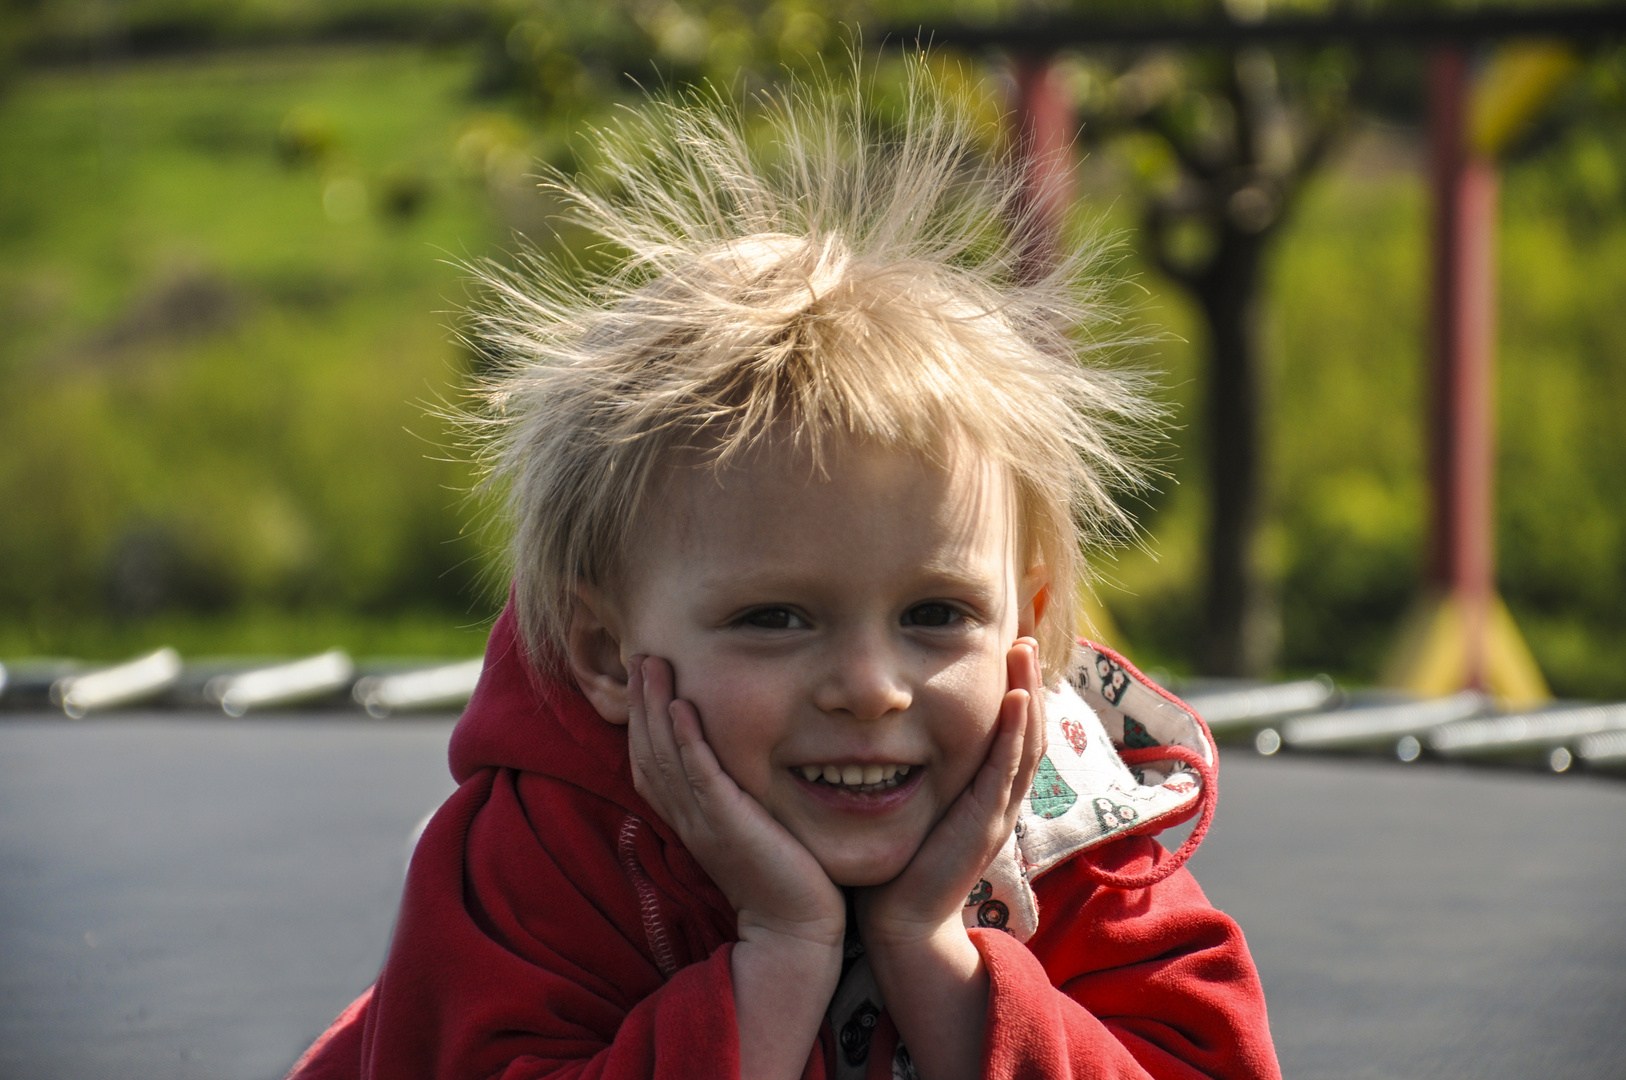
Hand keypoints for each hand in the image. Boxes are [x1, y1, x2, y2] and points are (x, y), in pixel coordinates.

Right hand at [628, 655, 843, 1079]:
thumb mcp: (749, 827)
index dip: (643, 717)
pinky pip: (699, 775)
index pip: (651, 759)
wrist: (795, 928)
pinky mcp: (727, 824)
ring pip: (665, 754)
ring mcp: (703, 820)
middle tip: (639, 653)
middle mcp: (687, 816)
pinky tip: (680, 707)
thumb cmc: (782, 876)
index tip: (644, 675)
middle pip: (649, 749)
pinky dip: (686, 739)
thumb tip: (736, 762)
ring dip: (655, 706)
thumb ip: (735, 797)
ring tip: (652, 663)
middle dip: (641, 700)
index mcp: (689, 817)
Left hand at [856, 637, 1044, 948]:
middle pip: (1027, 728)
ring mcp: (996, 811)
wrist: (900, 925)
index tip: (1005, 646)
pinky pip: (1007, 768)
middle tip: (1024, 635)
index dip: (1013, 689)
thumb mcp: (906, 803)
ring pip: (1026, 741)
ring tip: (1026, 649)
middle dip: (1027, 679)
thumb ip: (904, 769)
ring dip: (1028, 691)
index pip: (1008, 731)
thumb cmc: (893, 865)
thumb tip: (870, 727)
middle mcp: (997, 799)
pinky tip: (1017, 696)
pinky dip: (1016, 729)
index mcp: (982, 793)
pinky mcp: (986, 823)